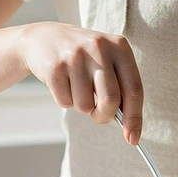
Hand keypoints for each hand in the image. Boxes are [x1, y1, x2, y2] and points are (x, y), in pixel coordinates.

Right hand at [17, 22, 142, 142]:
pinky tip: (62, 82)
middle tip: (98, 115)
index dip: (134, 118)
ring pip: (86, 105)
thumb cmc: (83, 57)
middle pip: (111, 100)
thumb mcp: (106, 61)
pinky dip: (65, 100)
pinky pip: (65, 102)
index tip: (133, 138)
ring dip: (81, 106)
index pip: (134, 89)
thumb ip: (120, 86)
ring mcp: (76, 56)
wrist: (43, 38)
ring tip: (76, 87)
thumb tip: (130, 126)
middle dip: (104, 116)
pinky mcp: (55, 67)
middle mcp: (99, 48)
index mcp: (120, 46)